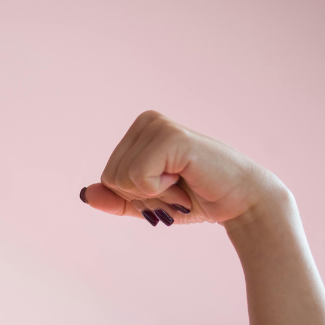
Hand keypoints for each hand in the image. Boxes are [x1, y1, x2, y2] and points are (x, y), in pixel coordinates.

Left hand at [81, 111, 287, 227]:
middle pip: (110, 178)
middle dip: (142, 196)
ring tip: (182, 183)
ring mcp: (159, 126)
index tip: (167, 188)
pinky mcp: (171, 138)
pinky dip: (161, 191)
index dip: (135, 196)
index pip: (107, 177)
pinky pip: (138, 179)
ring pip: (121, 179)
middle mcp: (147, 122)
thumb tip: (85, 194)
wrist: (240, 202)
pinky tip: (185, 178)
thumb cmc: (195, 200)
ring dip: (154, 195)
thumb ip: (116, 199)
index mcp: (139, 132)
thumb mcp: (146, 203)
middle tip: (177, 188)